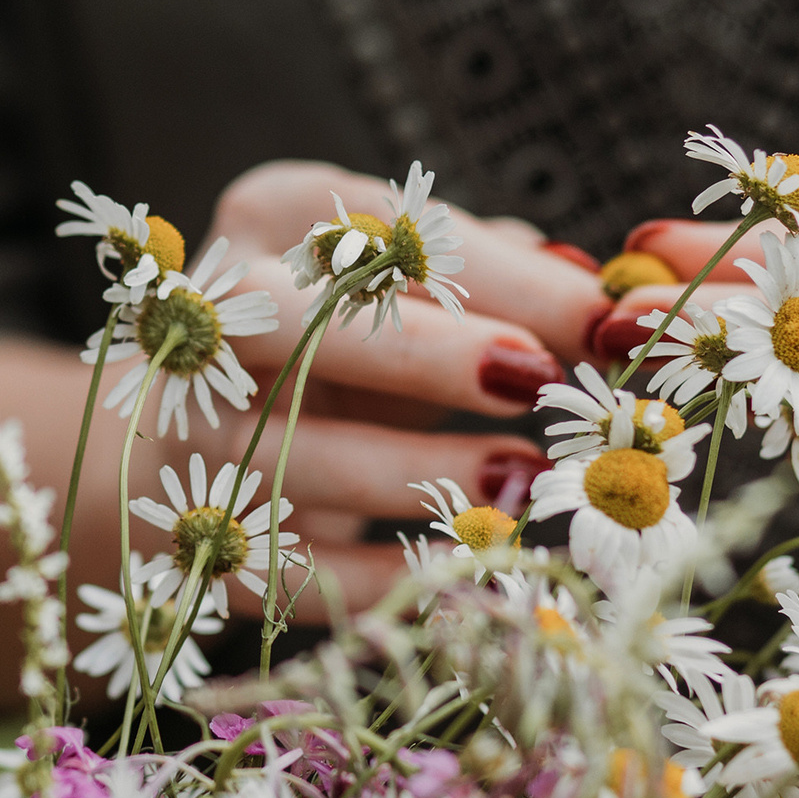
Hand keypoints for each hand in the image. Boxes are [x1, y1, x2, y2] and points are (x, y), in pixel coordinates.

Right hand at [168, 160, 613, 611]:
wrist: (196, 442)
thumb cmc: (340, 346)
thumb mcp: (408, 293)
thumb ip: (500, 282)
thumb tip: (610, 302)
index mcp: (272, 221)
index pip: (386, 232)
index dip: (502, 275)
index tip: (603, 320)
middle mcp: (211, 319)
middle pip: (301, 324)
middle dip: (424, 353)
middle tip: (534, 382)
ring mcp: (187, 434)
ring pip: (293, 454)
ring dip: (414, 473)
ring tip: (520, 484)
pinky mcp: (189, 537)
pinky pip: (291, 565)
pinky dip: (384, 576)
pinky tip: (474, 573)